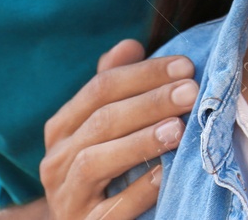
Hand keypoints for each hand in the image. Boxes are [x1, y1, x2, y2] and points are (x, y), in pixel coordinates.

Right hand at [40, 40, 197, 219]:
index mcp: (61, 129)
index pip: (98, 89)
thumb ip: (114, 88)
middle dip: (150, 102)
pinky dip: (138, 190)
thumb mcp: (105, 129)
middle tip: (191, 91)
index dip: (143, 74)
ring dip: (141, 141)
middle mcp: (56, 162)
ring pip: (95, 161)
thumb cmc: (103, 172)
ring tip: (179, 128)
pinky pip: (110, 210)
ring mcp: (67, 198)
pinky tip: (164, 175)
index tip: (185, 66)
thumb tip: (130, 44)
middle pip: (100, 121)